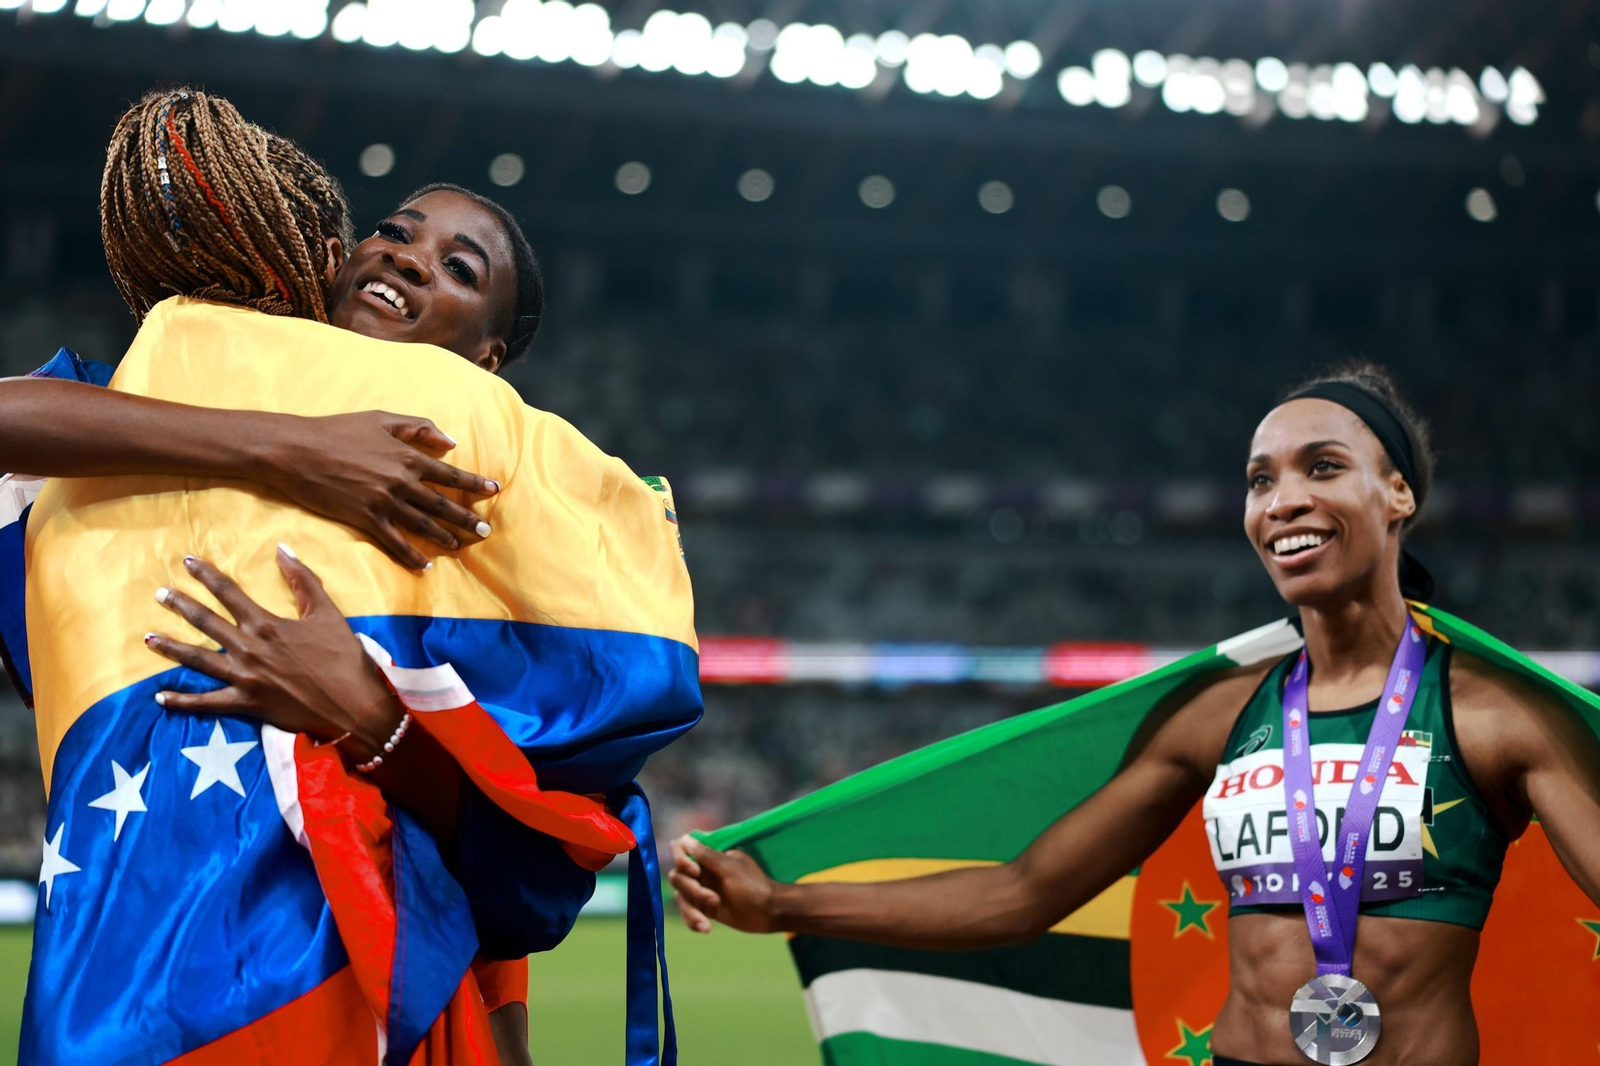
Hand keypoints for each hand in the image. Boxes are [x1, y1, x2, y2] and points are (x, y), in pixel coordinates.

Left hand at [144, 547, 399, 758]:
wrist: (353, 705)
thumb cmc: (344, 657)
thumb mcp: (327, 613)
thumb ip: (303, 580)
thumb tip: (282, 549)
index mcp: (266, 624)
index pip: (228, 592)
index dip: (206, 575)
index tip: (187, 562)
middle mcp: (248, 649)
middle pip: (205, 622)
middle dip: (180, 605)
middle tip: (158, 594)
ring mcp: (244, 678)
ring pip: (198, 660)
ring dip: (171, 648)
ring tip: (147, 639)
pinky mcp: (246, 704)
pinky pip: (207, 703)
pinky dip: (182, 702)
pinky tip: (160, 697)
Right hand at [255, 410, 499, 569]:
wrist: (296, 450)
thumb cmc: (337, 430)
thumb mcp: (381, 419)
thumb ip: (418, 427)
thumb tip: (451, 441)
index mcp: (407, 455)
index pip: (449, 474)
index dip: (473, 484)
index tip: (493, 491)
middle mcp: (401, 480)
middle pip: (442, 504)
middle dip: (467, 518)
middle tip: (486, 531)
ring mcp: (384, 501)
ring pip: (423, 524)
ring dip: (445, 537)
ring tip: (461, 546)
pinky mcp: (365, 518)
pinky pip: (394, 541)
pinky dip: (411, 555)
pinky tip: (424, 564)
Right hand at [667, 835, 780, 933]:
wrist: (769, 912)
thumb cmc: (754, 886)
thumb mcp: (730, 869)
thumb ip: (707, 856)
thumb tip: (685, 839)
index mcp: (709, 856)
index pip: (680, 849)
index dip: (681, 859)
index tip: (695, 871)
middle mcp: (702, 871)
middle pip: (678, 877)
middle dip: (692, 891)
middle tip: (714, 899)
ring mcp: (702, 890)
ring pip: (680, 898)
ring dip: (691, 911)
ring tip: (708, 924)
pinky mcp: (704, 909)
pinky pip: (688, 913)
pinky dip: (693, 921)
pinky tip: (706, 928)